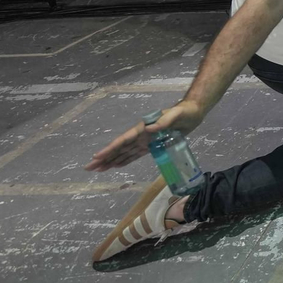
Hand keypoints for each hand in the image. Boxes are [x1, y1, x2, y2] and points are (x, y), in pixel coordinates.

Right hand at [85, 99, 203, 170]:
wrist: (193, 113)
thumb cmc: (184, 113)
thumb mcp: (176, 115)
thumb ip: (164, 121)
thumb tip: (149, 129)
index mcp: (143, 128)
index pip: (124, 140)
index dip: (111, 149)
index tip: (98, 156)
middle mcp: (141, 135)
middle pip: (119, 148)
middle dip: (105, 158)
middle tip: (89, 168)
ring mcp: (145, 141)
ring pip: (124, 153)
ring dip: (112, 161)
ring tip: (98, 169)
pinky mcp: (152, 145)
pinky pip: (135, 155)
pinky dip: (125, 160)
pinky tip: (116, 166)